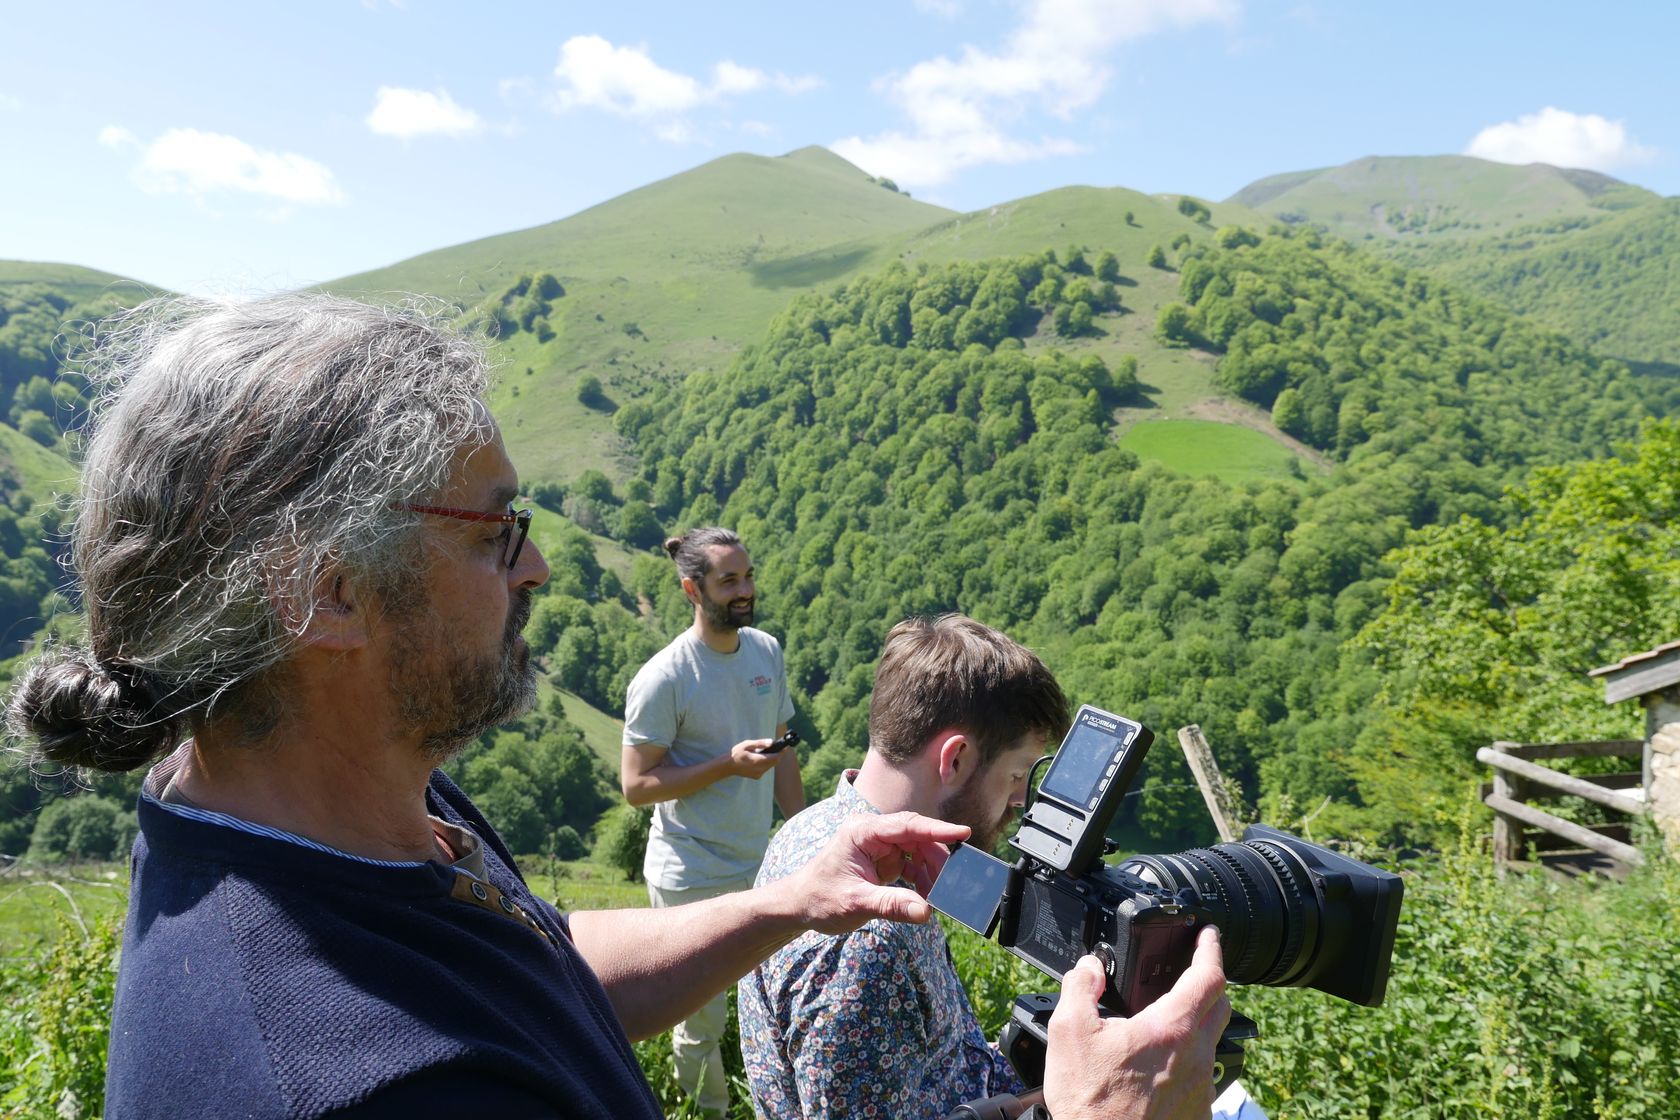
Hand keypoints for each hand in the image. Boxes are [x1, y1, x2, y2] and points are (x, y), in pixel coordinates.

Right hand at [729, 738, 783, 777]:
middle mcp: (759, 769)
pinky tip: (762, 758)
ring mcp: (758, 774)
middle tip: (779, 747)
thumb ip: (760, 743)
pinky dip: (767, 763)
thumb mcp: (747, 744)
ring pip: (771, 766)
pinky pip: (766, 769)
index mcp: (757, 761)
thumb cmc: (737, 753)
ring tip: (769, 751)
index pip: (775, 757)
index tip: (785, 746)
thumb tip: (772, 742)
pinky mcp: (757, 776)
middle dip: (778, 755)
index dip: (781, 752)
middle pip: (775, 762)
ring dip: (773, 759)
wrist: (728, 766)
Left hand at [775, 811, 969, 933]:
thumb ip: (891, 905)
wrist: (800, 906)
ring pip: (917, 851)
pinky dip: (922, 879)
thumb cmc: (820, 898)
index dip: (938, 829)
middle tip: (955, 882)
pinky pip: (911, 864)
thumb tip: (925, 912)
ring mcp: (879, 846)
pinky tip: (927, 896)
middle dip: (937, 859)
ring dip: (931, 871)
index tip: (964, 833)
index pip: (907, 825)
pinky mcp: (883, 860)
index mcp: (863, 831)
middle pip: (917, 838)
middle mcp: (873, 833)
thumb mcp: (856, 902)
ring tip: (940, 894)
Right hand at [1042, 925, 1229, 1119]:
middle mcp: (1196, 1056)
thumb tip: (1089, 967)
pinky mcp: (1197, 1112)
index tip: (1208, 935)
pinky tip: (1160, 1066)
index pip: (1208, 976)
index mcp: (1172, 1028)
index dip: (1210, 948)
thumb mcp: (1069, 1032)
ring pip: (1211, 1042)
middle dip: (1209, 983)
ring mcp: (1201, 1087)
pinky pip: (1202, 1076)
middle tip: (1191, 972)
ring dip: (1196, 1024)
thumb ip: (1081, 988)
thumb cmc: (1092, 1103)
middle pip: (1220, 1006)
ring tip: (1167, 1021)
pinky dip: (1187, 1060)